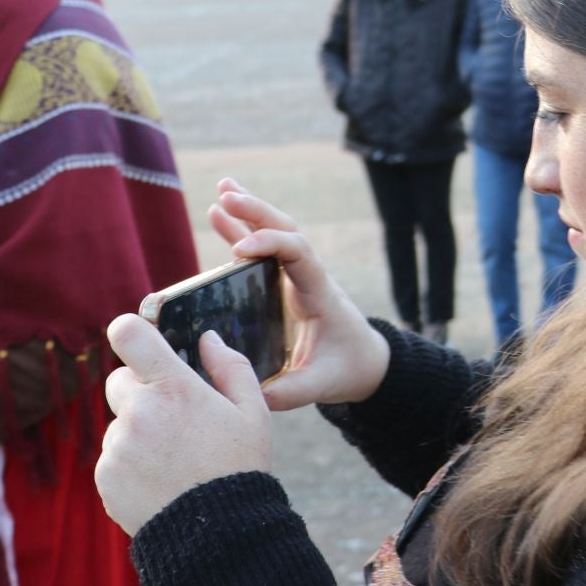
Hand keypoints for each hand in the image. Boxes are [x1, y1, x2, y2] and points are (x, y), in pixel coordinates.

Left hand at [96, 315, 272, 537]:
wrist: (218, 536)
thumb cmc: (240, 467)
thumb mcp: (254, 412)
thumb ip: (231, 367)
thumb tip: (207, 339)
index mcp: (173, 387)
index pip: (127, 334)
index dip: (130, 332)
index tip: (140, 343)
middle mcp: (138, 411)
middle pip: (119, 381)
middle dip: (142, 393)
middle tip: (173, 419)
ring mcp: (118, 446)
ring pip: (119, 424)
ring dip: (138, 433)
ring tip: (173, 461)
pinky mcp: (106, 476)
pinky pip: (112, 458)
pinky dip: (130, 465)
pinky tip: (160, 481)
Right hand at [208, 179, 389, 409]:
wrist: (366, 361)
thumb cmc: (346, 368)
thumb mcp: (321, 384)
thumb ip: (290, 391)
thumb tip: (250, 395)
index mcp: (320, 293)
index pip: (299, 255)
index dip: (270, 246)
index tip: (239, 251)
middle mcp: (309, 276)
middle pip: (287, 231)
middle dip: (258, 213)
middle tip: (228, 196)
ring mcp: (297, 276)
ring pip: (276, 232)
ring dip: (250, 211)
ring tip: (222, 190)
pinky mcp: (285, 281)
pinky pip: (263, 249)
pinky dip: (242, 229)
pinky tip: (219, 211)